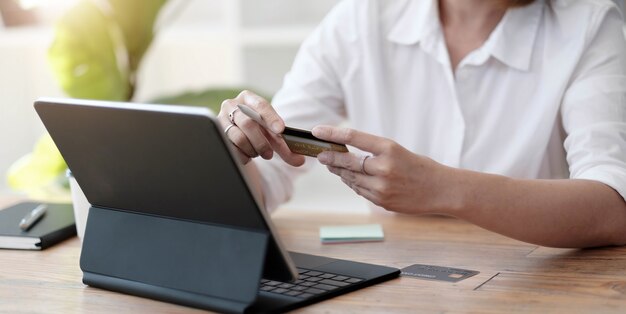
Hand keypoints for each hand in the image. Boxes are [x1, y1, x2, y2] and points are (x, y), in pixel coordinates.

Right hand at [218, 90, 304, 165]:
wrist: (240, 132)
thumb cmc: (259, 130)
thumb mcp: (273, 135)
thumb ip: (286, 147)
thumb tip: (300, 161)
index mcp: (249, 98)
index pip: (261, 105)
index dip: (271, 118)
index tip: (280, 130)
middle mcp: (232, 105)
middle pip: (248, 124)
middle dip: (261, 142)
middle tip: (269, 154)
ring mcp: (221, 118)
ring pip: (239, 137)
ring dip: (252, 150)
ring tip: (259, 153)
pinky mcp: (215, 133)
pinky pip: (230, 148)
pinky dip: (242, 155)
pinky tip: (247, 154)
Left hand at [312, 125, 455, 213]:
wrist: (441, 190)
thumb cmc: (420, 167)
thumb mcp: (398, 151)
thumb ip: (373, 152)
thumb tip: (344, 155)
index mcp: (389, 148)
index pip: (353, 137)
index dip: (332, 133)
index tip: (316, 131)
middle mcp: (384, 168)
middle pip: (347, 161)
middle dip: (330, 158)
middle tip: (321, 154)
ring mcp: (382, 187)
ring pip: (351, 178)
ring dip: (341, 171)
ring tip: (333, 165)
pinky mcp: (381, 201)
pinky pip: (360, 191)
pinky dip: (353, 183)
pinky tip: (350, 178)